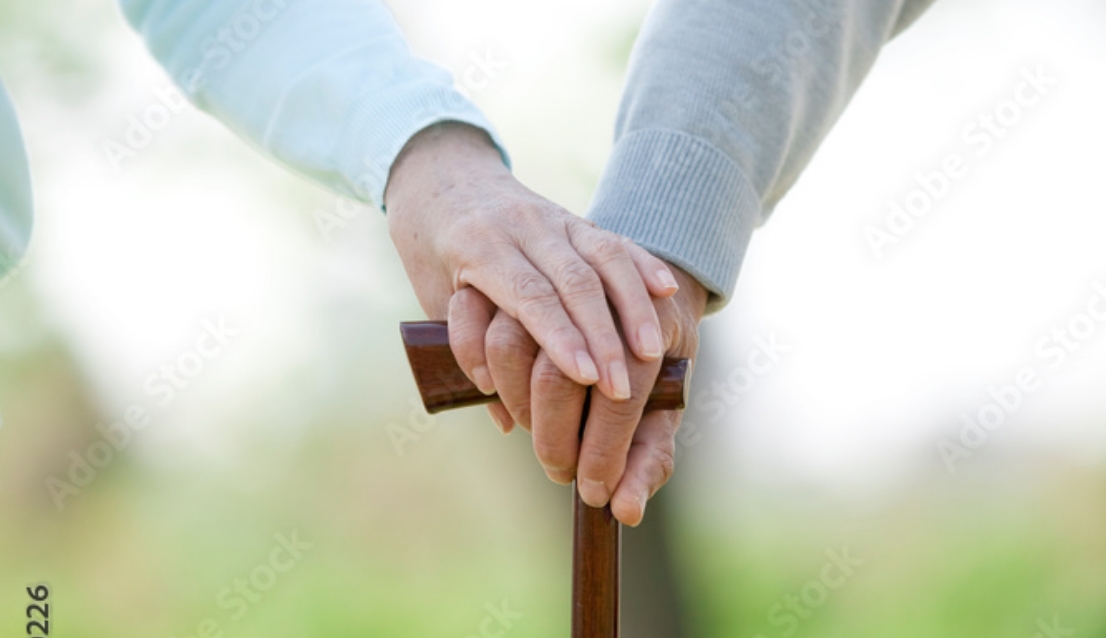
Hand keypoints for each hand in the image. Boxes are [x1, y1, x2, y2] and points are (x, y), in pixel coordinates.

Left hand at [385, 122, 676, 401]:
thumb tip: (504, 422)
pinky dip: (642, 265)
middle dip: (603, 337)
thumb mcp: (432, 299)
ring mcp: (554, 217)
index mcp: (479, 246)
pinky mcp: (576, 218)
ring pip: (604, 258)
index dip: (561, 337)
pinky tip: (667, 292)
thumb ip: (468, 353)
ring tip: (651, 353)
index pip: (529, 295)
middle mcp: (522, 226)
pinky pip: (615, 240)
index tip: (586, 377)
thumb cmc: (432, 252)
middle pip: (574, 281)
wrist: (441, 179)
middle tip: (622, 388)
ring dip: (632, 308)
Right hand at [449, 263, 706, 525]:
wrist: (629, 270)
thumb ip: (649, 456)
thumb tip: (626, 512)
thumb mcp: (665, 394)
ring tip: (526, 429)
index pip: (623, 392)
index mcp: (657, 315)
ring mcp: (544, 263)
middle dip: (556, 434)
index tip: (592, 489)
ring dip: (515, 397)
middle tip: (557, 470)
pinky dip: (469, 354)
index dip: (605, 448)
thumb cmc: (652, 345)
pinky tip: (487, 388)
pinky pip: (468, 313)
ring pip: (510, 343)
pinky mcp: (499, 261)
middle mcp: (598, 283)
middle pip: (562, 374)